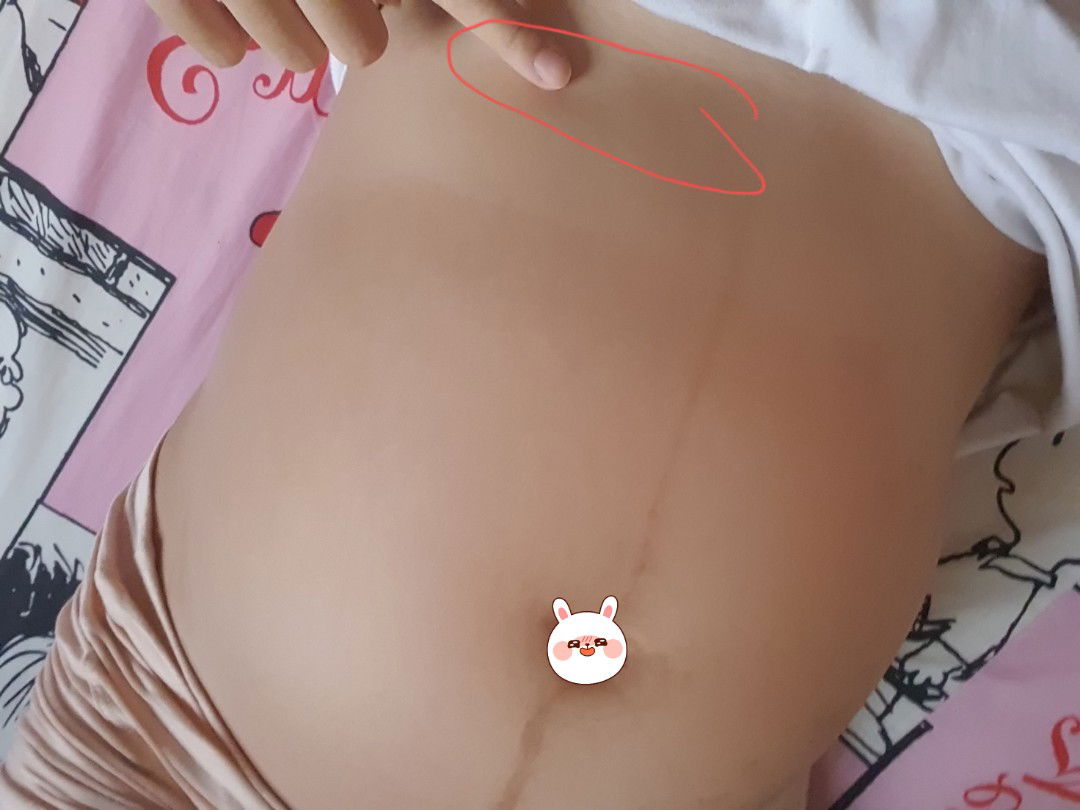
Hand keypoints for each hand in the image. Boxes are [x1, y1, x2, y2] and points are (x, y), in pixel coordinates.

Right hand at [145, 0, 571, 89]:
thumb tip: (502, 43)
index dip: (502, 25)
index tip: (555, 75)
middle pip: (360, 44)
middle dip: (353, 32)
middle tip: (343, 18)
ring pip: (290, 56)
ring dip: (289, 37)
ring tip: (281, 6)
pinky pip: (217, 51)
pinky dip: (221, 38)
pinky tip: (227, 14)